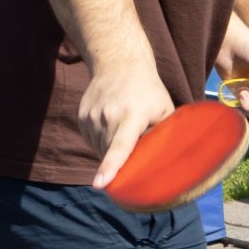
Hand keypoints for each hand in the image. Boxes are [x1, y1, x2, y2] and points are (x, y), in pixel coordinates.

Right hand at [82, 61, 175, 191]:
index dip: (111, 166)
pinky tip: (112, 126)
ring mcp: (91, 115)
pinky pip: (91, 141)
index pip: (120, 146)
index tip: (100, 184)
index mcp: (132, 115)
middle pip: (109, 153)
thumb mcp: (164, 109)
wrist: (119, 64)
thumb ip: (163, 135)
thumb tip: (166, 163)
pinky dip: (101, 141)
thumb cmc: (149, 91)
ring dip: (111, 150)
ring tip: (124, 129)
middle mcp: (108, 115)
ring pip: (99, 149)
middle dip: (121, 161)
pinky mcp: (82, 117)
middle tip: (135, 144)